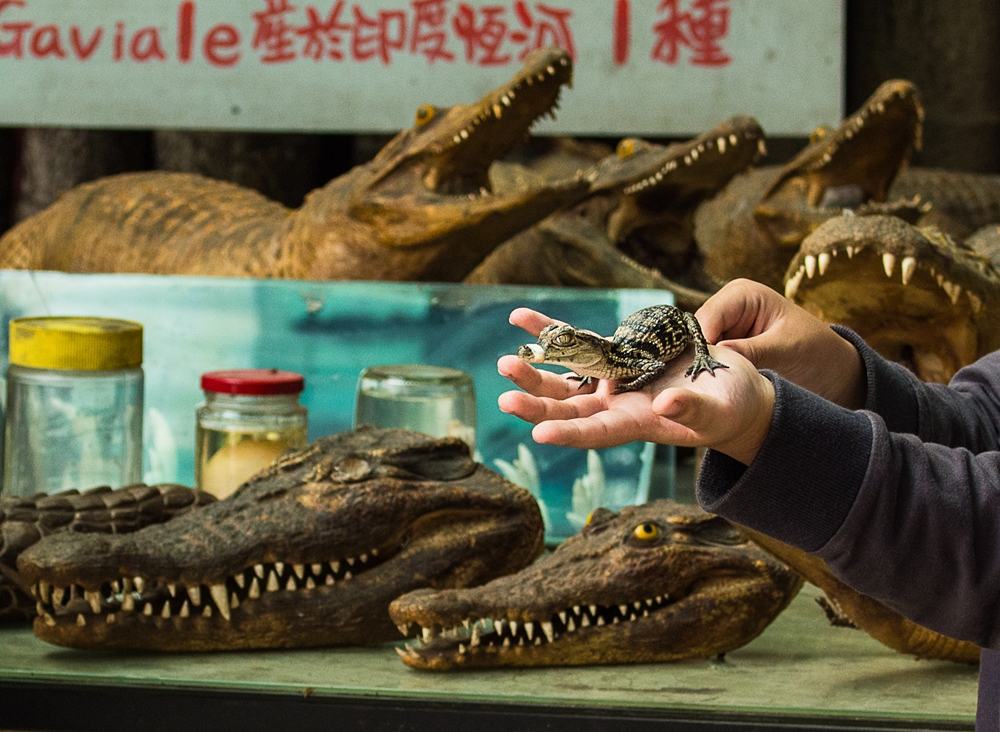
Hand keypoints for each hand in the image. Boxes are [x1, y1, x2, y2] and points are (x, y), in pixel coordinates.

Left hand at [498, 308, 774, 464]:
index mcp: (637, 424)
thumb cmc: (732, 408)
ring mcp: (611, 380)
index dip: (569, 434)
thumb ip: (693, 410)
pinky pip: (575, 342)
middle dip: (536, 404)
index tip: (539, 434)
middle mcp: (615, 405)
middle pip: (567, 408)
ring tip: (505, 361)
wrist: (731, 388)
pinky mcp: (614, 356)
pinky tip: (520, 317)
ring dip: (534, 371)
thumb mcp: (719, 411)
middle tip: (504, 399)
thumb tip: (665, 405)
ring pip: (563, 378)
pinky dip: (551, 330)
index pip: (597, 433)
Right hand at [696, 279, 865, 408]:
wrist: (831, 370)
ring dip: (698, 369)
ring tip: (700, 391)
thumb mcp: (786, 349)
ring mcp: (722, 329)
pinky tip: (705, 392)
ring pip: (694, 349)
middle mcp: (726, 308)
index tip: (698, 374)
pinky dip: (705, 376)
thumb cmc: (816, 351)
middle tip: (696, 387)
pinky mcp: (722, 349)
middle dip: (694, 358)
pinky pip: (704, 362)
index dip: (698, 345)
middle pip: (693, 333)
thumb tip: (714, 353)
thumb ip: (752, 350)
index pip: (707, 317)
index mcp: (742, 294)